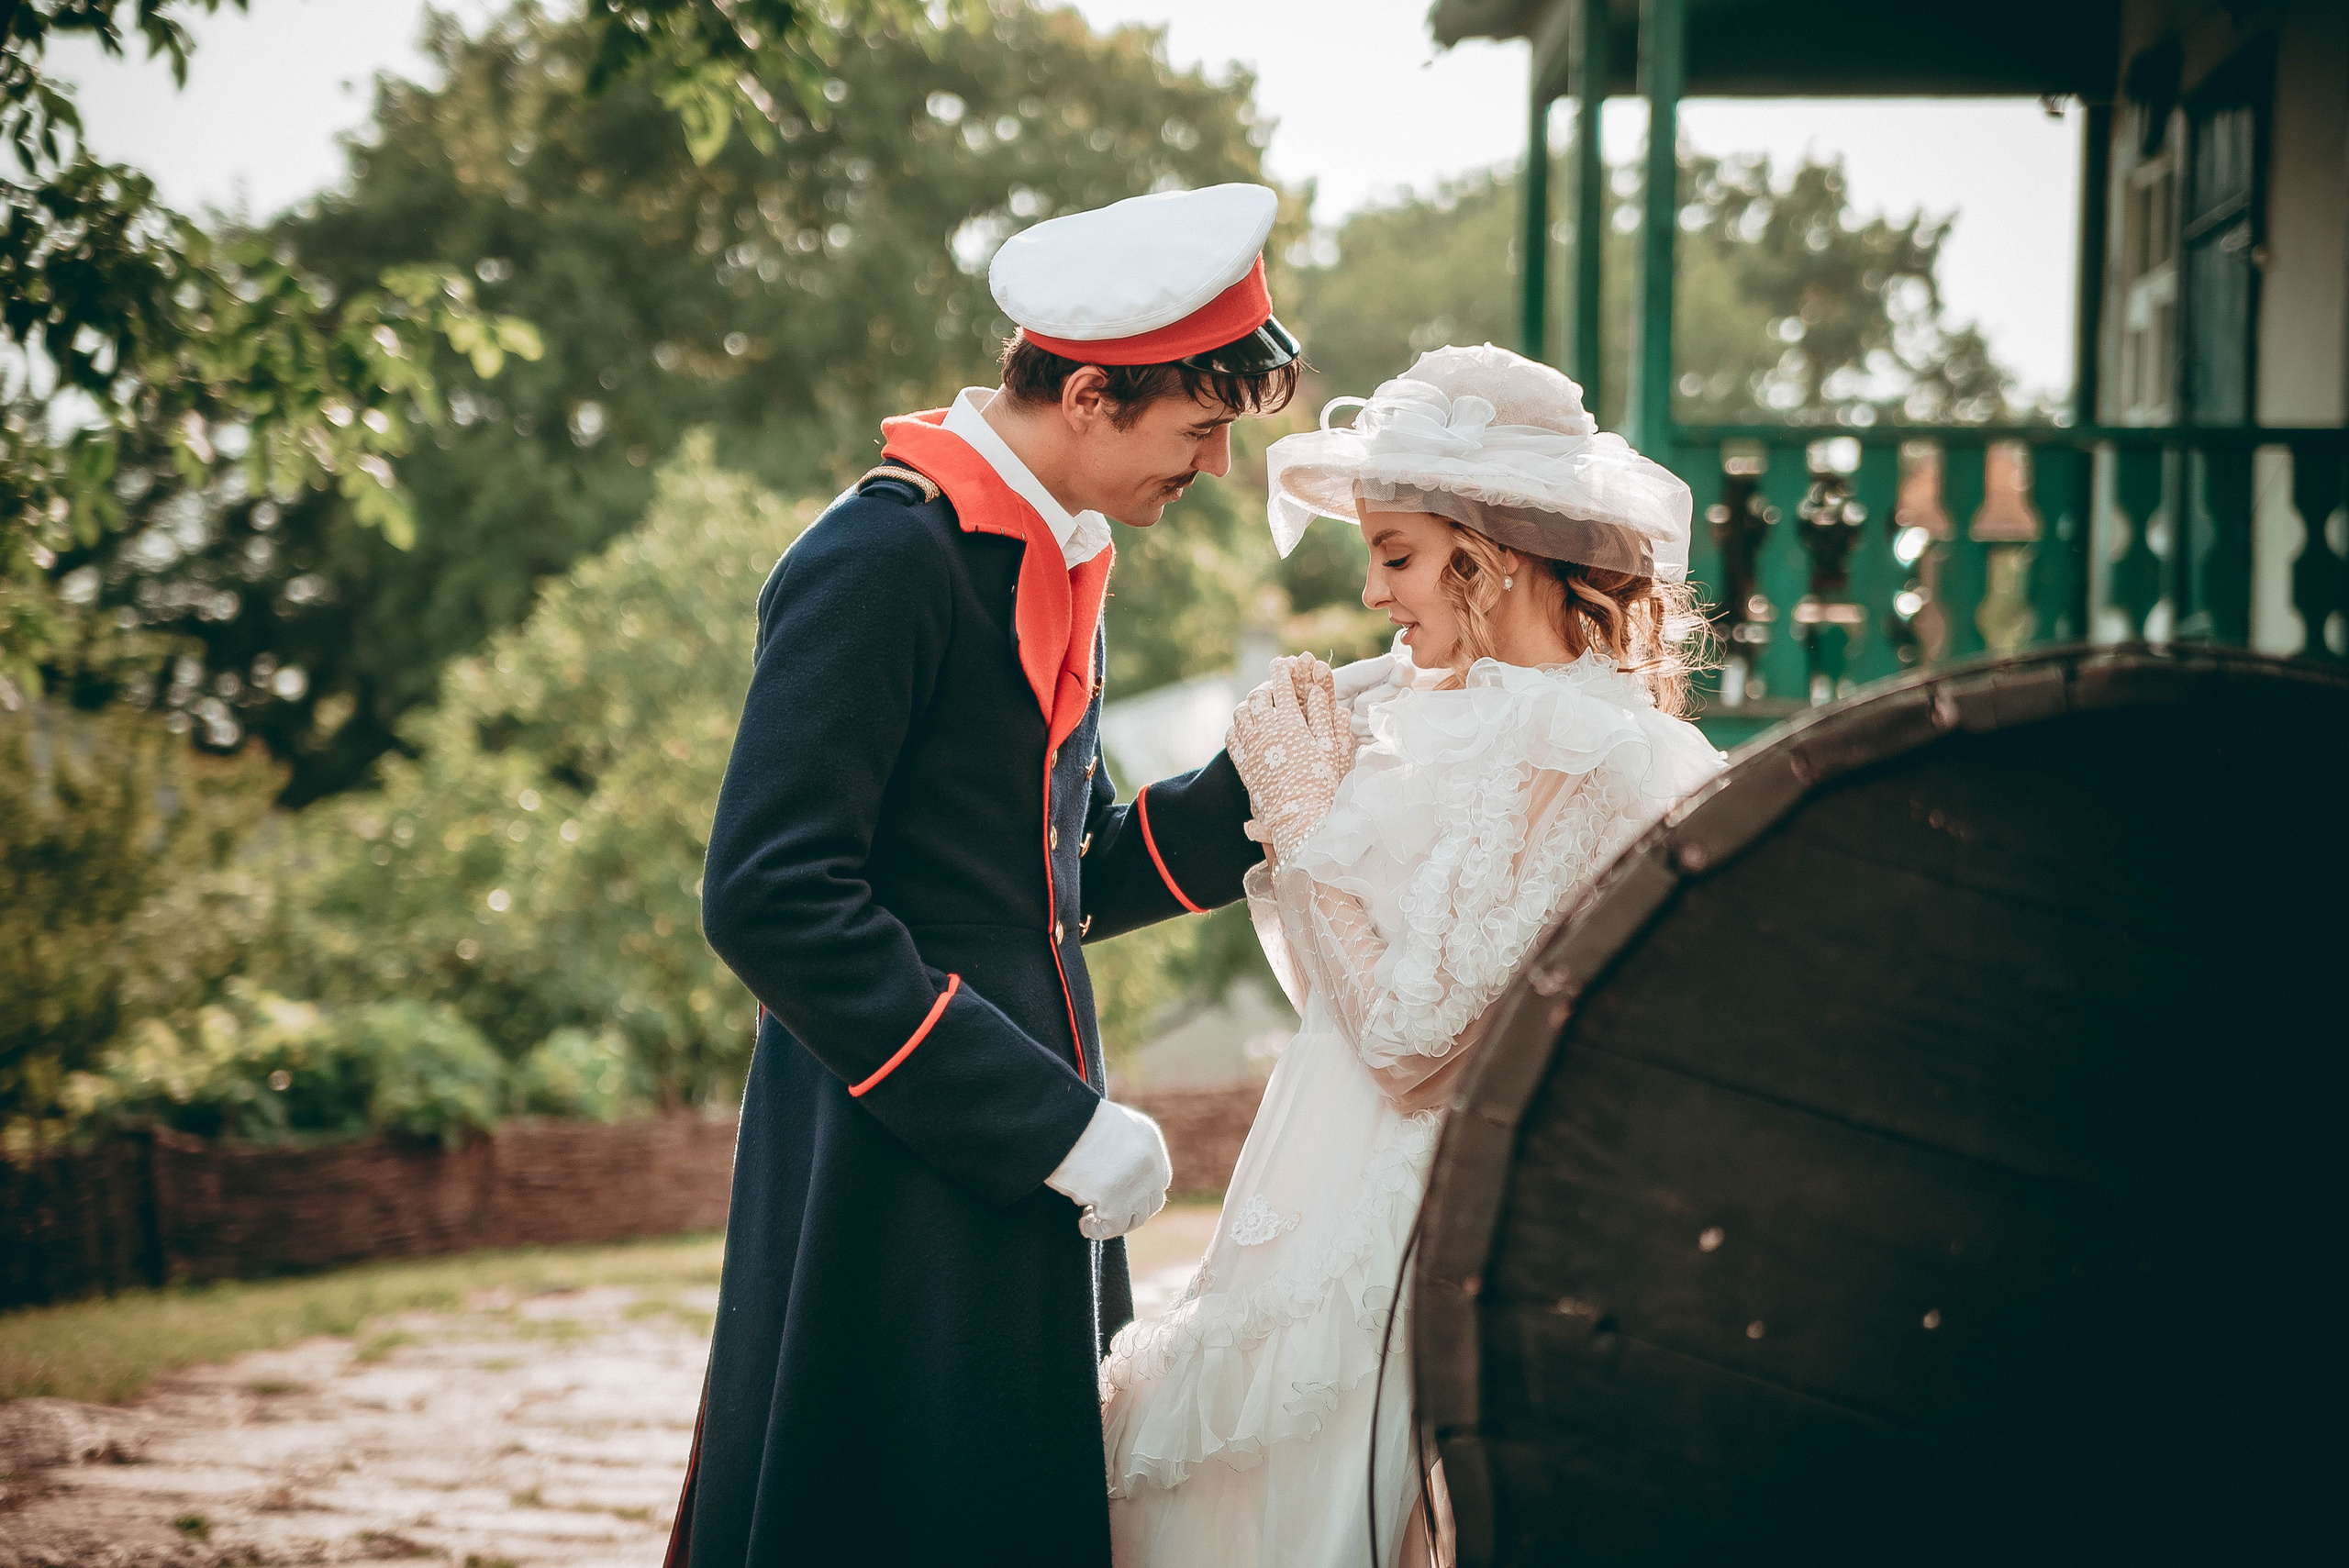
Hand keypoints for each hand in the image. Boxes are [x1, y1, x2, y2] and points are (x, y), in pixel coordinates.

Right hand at [1044, 1099, 1170, 1239]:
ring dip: (1115, 1223)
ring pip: (1135, 1218)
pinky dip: (1097, 1230)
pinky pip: (1112, 1228)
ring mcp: (1136, 1184)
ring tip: (1090, 1217)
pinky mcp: (1116, 1202)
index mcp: (1148, 1138)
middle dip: (1130, 1211)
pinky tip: (1084, 1225)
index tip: (1121, 1198)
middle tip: (1105, 1211)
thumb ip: (1120, 1146)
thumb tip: (1114, 1175)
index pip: (1159, 1178)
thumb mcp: (1106, 1124)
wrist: (1057, 1122)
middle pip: (1152, 1202)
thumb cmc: (1071, 1121)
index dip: (1141, 1193)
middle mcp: (1150, 1162)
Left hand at [1227, 653, 1348, 858]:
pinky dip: (1237, 727)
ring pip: (1240, 713)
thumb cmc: (1322, 785)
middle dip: (1265, 687)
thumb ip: (1324, 717)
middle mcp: (1265, 730)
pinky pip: (1232, 737)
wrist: (1299, 819)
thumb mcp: (1331, 748)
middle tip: (1272, 687)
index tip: (1283, 663)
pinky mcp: (1242, 765)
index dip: (1282, 671)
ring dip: (1249, 705)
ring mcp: (1250, 747)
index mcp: (1290, 723)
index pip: (1282, 686)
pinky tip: (1246, 730)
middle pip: (1257, 696)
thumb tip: (1318, 692)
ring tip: (1259, 706)